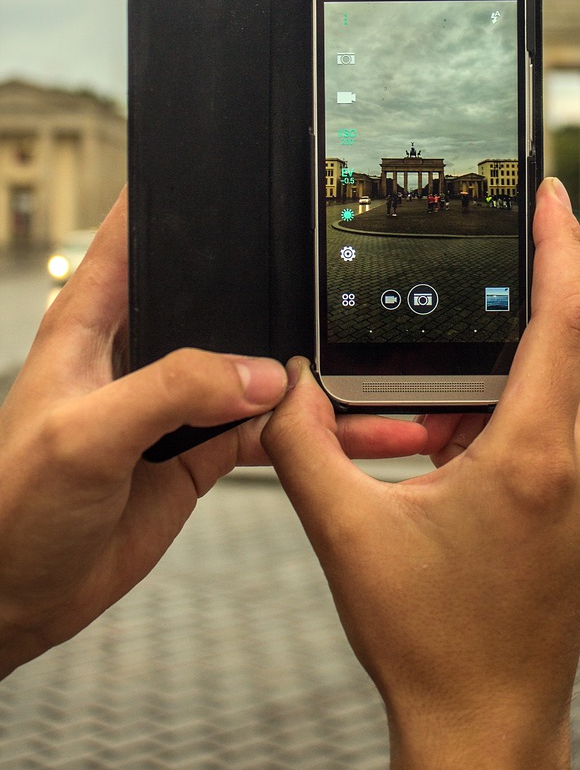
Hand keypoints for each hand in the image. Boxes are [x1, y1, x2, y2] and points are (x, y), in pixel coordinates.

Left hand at [0, 189, 429, 678]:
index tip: (234, 170)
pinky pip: (265, 428)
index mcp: (95, 320)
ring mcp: (174, 401)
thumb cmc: (11, 509)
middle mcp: (140, 351)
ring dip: (300, 372)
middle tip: (327, 284)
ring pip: (252, 366)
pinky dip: (303, 430)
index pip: (137, 233)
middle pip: (217, 297)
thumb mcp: (85, 435)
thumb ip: (173, 391)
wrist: (15, 599)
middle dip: (270, 292)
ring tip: (356, 369)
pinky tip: (341, 428)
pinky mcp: (198, 450)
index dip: (180, 197)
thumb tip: (261, 373)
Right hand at [263, 178, 579, 769]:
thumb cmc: (430, 643)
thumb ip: (304, 446)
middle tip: (516, 236)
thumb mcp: (347, 534)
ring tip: (469, 338)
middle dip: (558, 274)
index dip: (561, 242)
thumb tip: (283, 384)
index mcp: (531, 455)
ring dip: (543, 336)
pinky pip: (574, 413)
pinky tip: (468, 410)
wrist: (488, 727)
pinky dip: (535, 386)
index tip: (552, 193)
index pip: (564, 316)